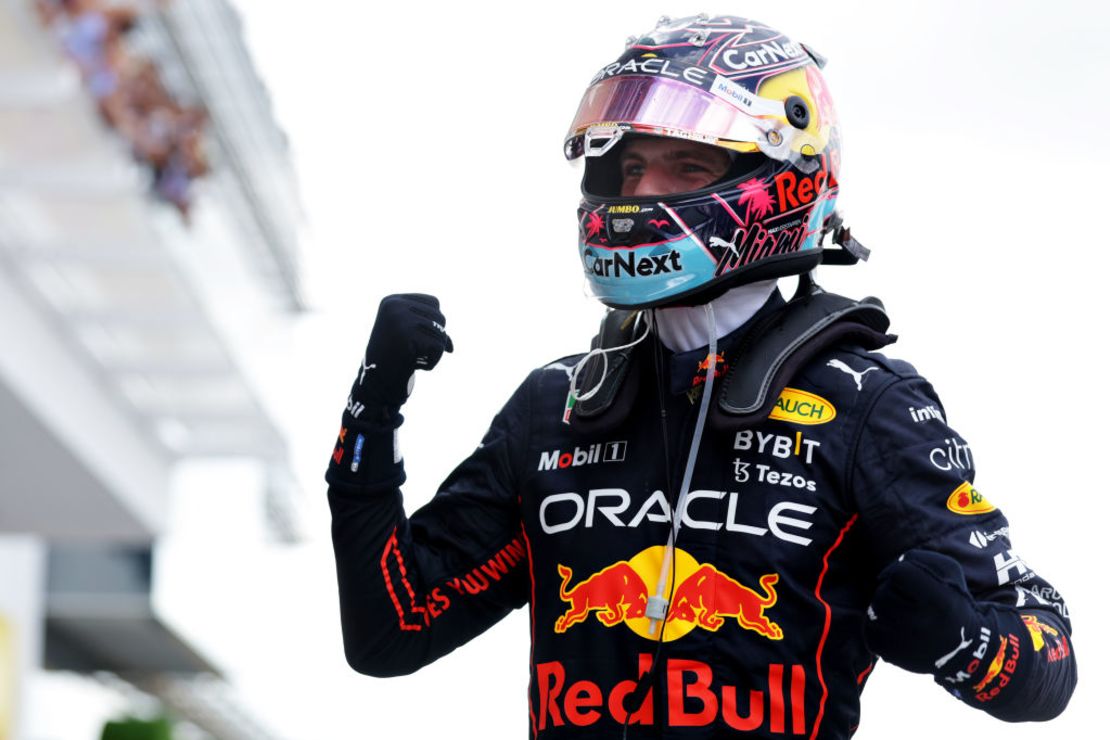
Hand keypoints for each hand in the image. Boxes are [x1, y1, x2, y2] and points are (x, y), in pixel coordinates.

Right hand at [348, 294, 453, 411]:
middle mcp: (394, 305)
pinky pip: (437, 347)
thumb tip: (450, 346)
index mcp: (393, 301)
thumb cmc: (392, 360)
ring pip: (440, 333)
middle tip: (417, 353)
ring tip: (414, 359)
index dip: (435, 323)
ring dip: (434, 352)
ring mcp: (399, 318)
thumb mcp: (408, 338)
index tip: (421, 340)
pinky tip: (414, 365)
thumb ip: (429, 331)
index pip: (433, 302)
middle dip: (436, 339)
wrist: (374, 382)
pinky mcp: (406, 334)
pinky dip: (432, 361)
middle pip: (440, 317)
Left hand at [864, 549, 992, 677]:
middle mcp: (919, 625)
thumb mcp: (949, 572)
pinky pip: (868, 627)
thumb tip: (886, 574)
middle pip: (884, 591)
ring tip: (906, 615)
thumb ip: (918, 559)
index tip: (913, 580)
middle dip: (894, 590)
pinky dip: (878, 623)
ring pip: (874, 608)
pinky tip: (897, 628)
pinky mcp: (887, 654)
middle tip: (913, 602)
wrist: (961, 650)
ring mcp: (901, 643)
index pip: (900, 573)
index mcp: (938, 603)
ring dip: (885, 606)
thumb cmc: (951, 602)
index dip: (903, 571)